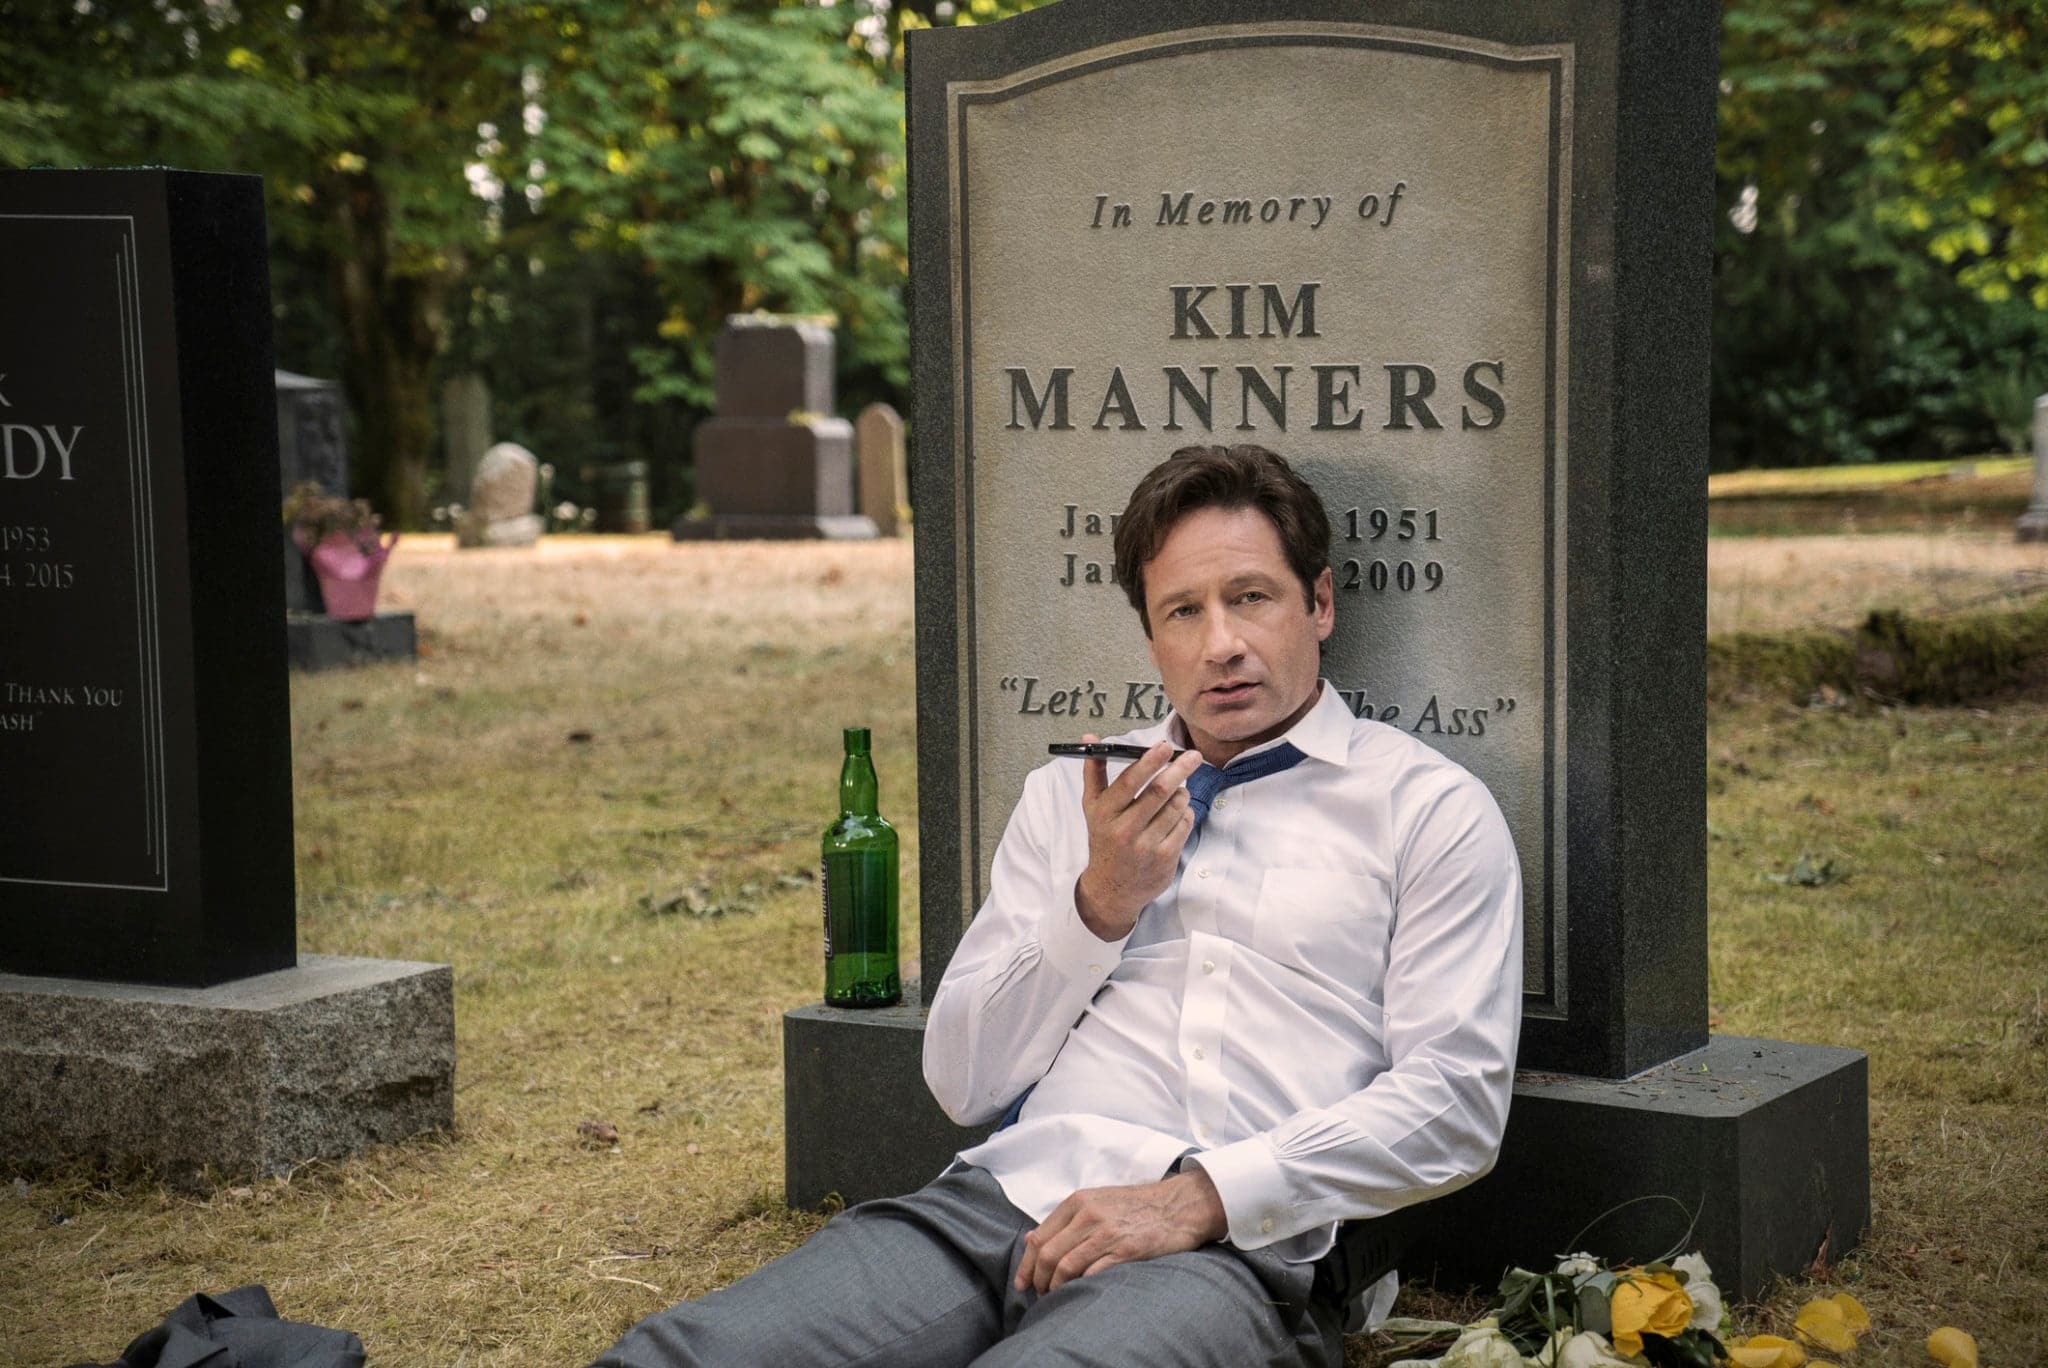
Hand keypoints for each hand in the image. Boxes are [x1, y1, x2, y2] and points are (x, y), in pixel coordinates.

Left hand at [1013, 1170, 1228, 1295]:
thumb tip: (1031, 1240)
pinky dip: (1081, 1287)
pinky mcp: (1126, 1250)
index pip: (1039, 1238)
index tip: (1023, 1283)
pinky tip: (1080, 1294)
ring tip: (1057, 1298)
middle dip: (1039, 1281)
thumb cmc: (1136, 1206)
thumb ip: (1066, 1219)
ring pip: (1066, 1267)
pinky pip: (1093, 1274)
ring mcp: (1107, 1233)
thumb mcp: (1097, 1201)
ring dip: (1056, 1288)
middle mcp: (1088, 1215)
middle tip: (1040, 1295)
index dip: (1026, 1265)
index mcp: (1078, 1202)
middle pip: (1049, 1255)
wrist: (1178, 1204)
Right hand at [1073, 736, 1205, 940]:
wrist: (1111, 889)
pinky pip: (1185, 824)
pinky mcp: (1165, 858)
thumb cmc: (1104, 839)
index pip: (1130, 781)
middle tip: (1193, 756)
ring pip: (1177, 806)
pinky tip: (1177, 812)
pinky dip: (1185, 812)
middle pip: (1160, 791)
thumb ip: (1094, 772)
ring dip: (1183, 791)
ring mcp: (1146, 846)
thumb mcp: (1092, 808)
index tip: (1165, 746)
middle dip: (1180, 768)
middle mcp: (1125, 829)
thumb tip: (1090, 738)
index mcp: (1105, 813)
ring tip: (1179, 788)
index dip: (1150, 761)